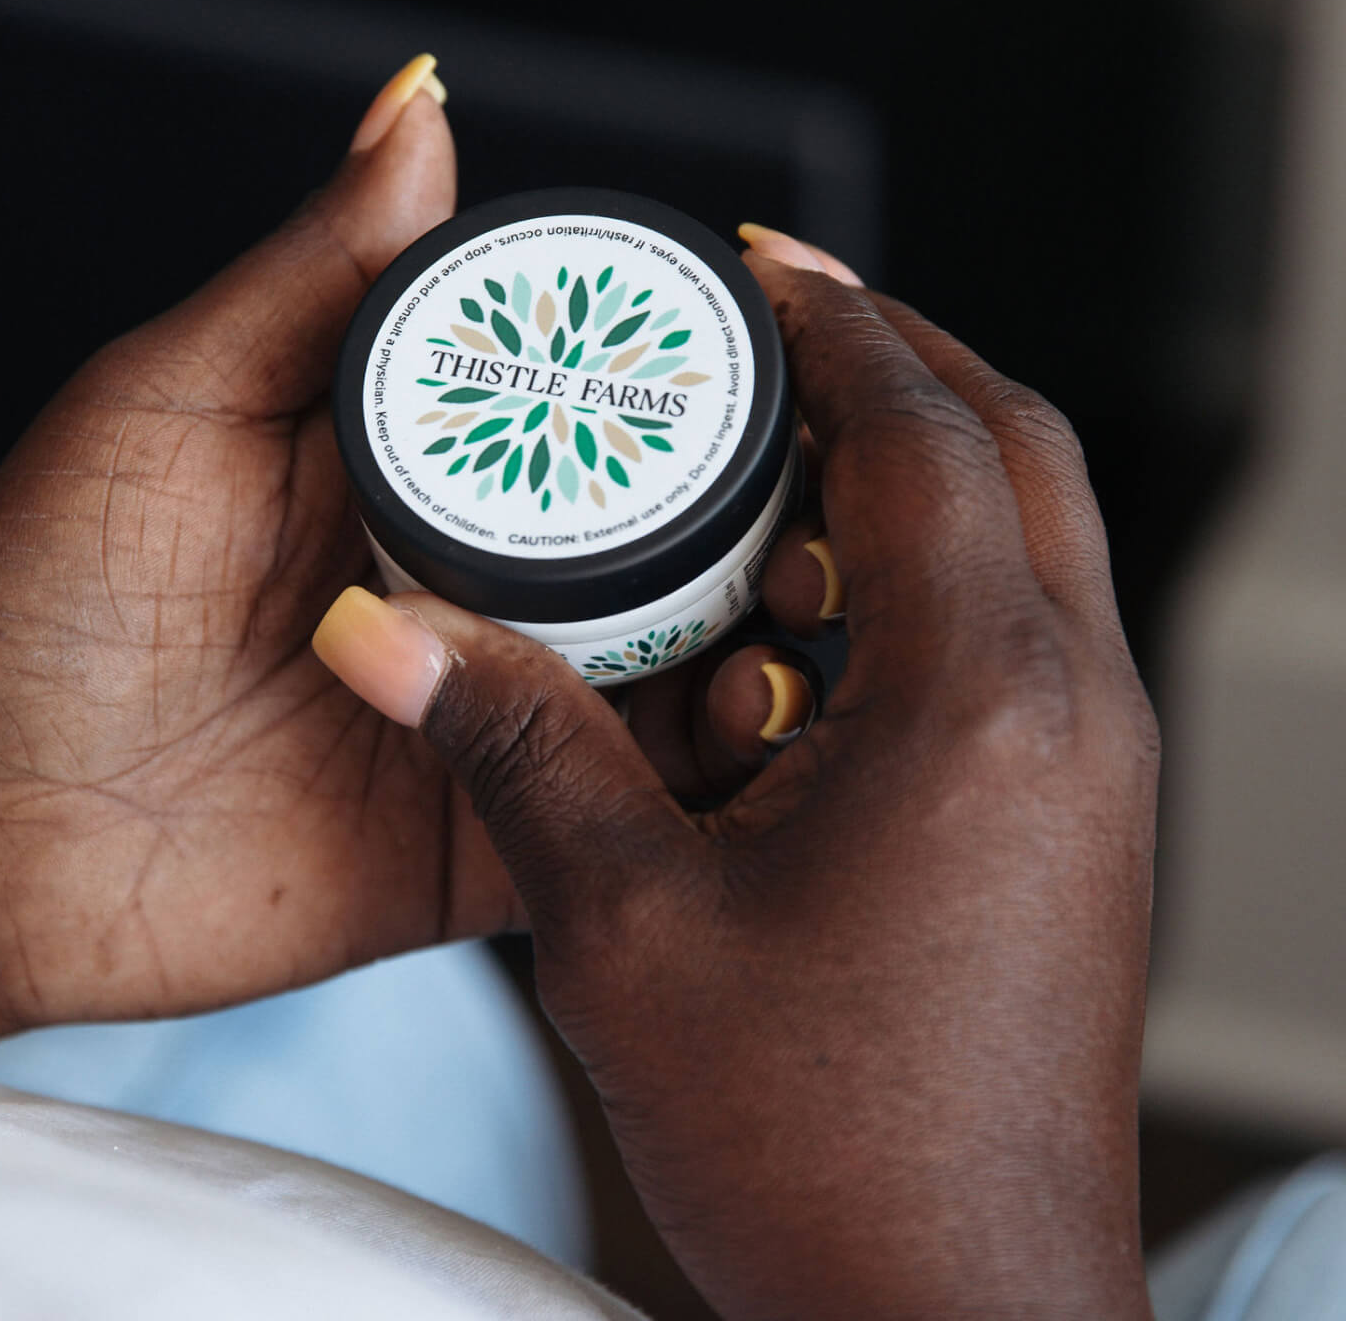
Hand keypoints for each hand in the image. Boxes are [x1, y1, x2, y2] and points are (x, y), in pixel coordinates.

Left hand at [0, 62, 817, 1068]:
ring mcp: (486, 716)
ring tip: (799, 628)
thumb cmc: (44, 598)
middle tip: (833, 514)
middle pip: (654, 552)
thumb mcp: (175, 398)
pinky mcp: (481, 836)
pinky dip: (682, 795)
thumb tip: (421, 105)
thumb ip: (316, 272)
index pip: (587, 417)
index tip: (784, 367)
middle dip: (758, 532)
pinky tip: (730, 752)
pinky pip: (606, 819)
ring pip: (659, 687)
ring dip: (744, 658)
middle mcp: (470, 590)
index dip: (686, 393)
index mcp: (412, 473)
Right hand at [313, 239, 1160, 1319]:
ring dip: (911, 472)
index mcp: (976, 699)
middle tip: (774, 329)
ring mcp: (1092, 764)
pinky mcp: (1075, 817)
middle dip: (894, 360)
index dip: (836, 319)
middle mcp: (1071, 706)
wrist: (952, 1316)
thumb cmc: (822, 1150)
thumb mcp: (626, 925)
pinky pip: (1015, 629)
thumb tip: (383, 632)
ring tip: (770, 469)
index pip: (923, 429)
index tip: (760, 259)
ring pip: (1026, 535)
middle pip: (1013, 446)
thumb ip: (512, 743)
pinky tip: (801, 620)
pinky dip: (922, 577)